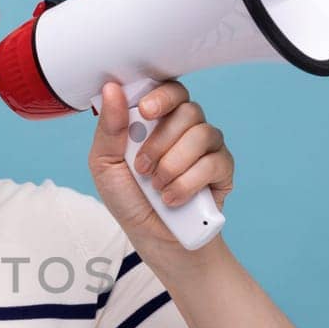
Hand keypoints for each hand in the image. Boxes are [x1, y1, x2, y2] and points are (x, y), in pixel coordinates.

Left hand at [88, 79, 234, 250]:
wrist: (153, 238)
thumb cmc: (129, 198)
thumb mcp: (105, 165)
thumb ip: (108, 128)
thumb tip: (112, 89)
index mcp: (157, 120)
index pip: (168, 90)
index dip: (160, 96)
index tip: (144, 111)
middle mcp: (186, 128)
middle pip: (187, 110)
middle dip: (160, 141)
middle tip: (142, 168)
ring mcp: (207, 147)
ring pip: (202, 134)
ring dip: (172, 164)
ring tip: (157, 187)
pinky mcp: (223, 169)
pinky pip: (213, 162)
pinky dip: (187, 183)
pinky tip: (173, 198)